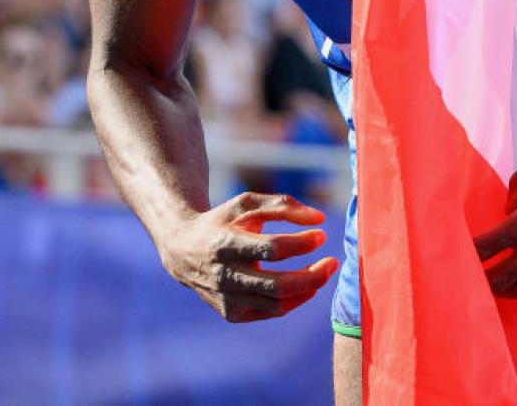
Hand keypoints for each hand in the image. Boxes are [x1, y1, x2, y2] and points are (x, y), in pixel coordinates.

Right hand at [161, 191, 338, 321]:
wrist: (184, 250)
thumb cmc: (223, 220)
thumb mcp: (247, 203)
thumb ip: (283, 205)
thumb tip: (319, 219)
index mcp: (227, 243)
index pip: (272, 248)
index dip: (301, 243)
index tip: (321, 234)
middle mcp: (226, 276)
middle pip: (278, 285)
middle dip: (312, 276)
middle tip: (333, 262)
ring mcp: (228, 299)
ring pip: (278, 304)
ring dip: (308, 289)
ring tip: (323, 271)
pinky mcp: (232, 314)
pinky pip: (271, 312)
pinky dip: (294, 300)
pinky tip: (306, 285)